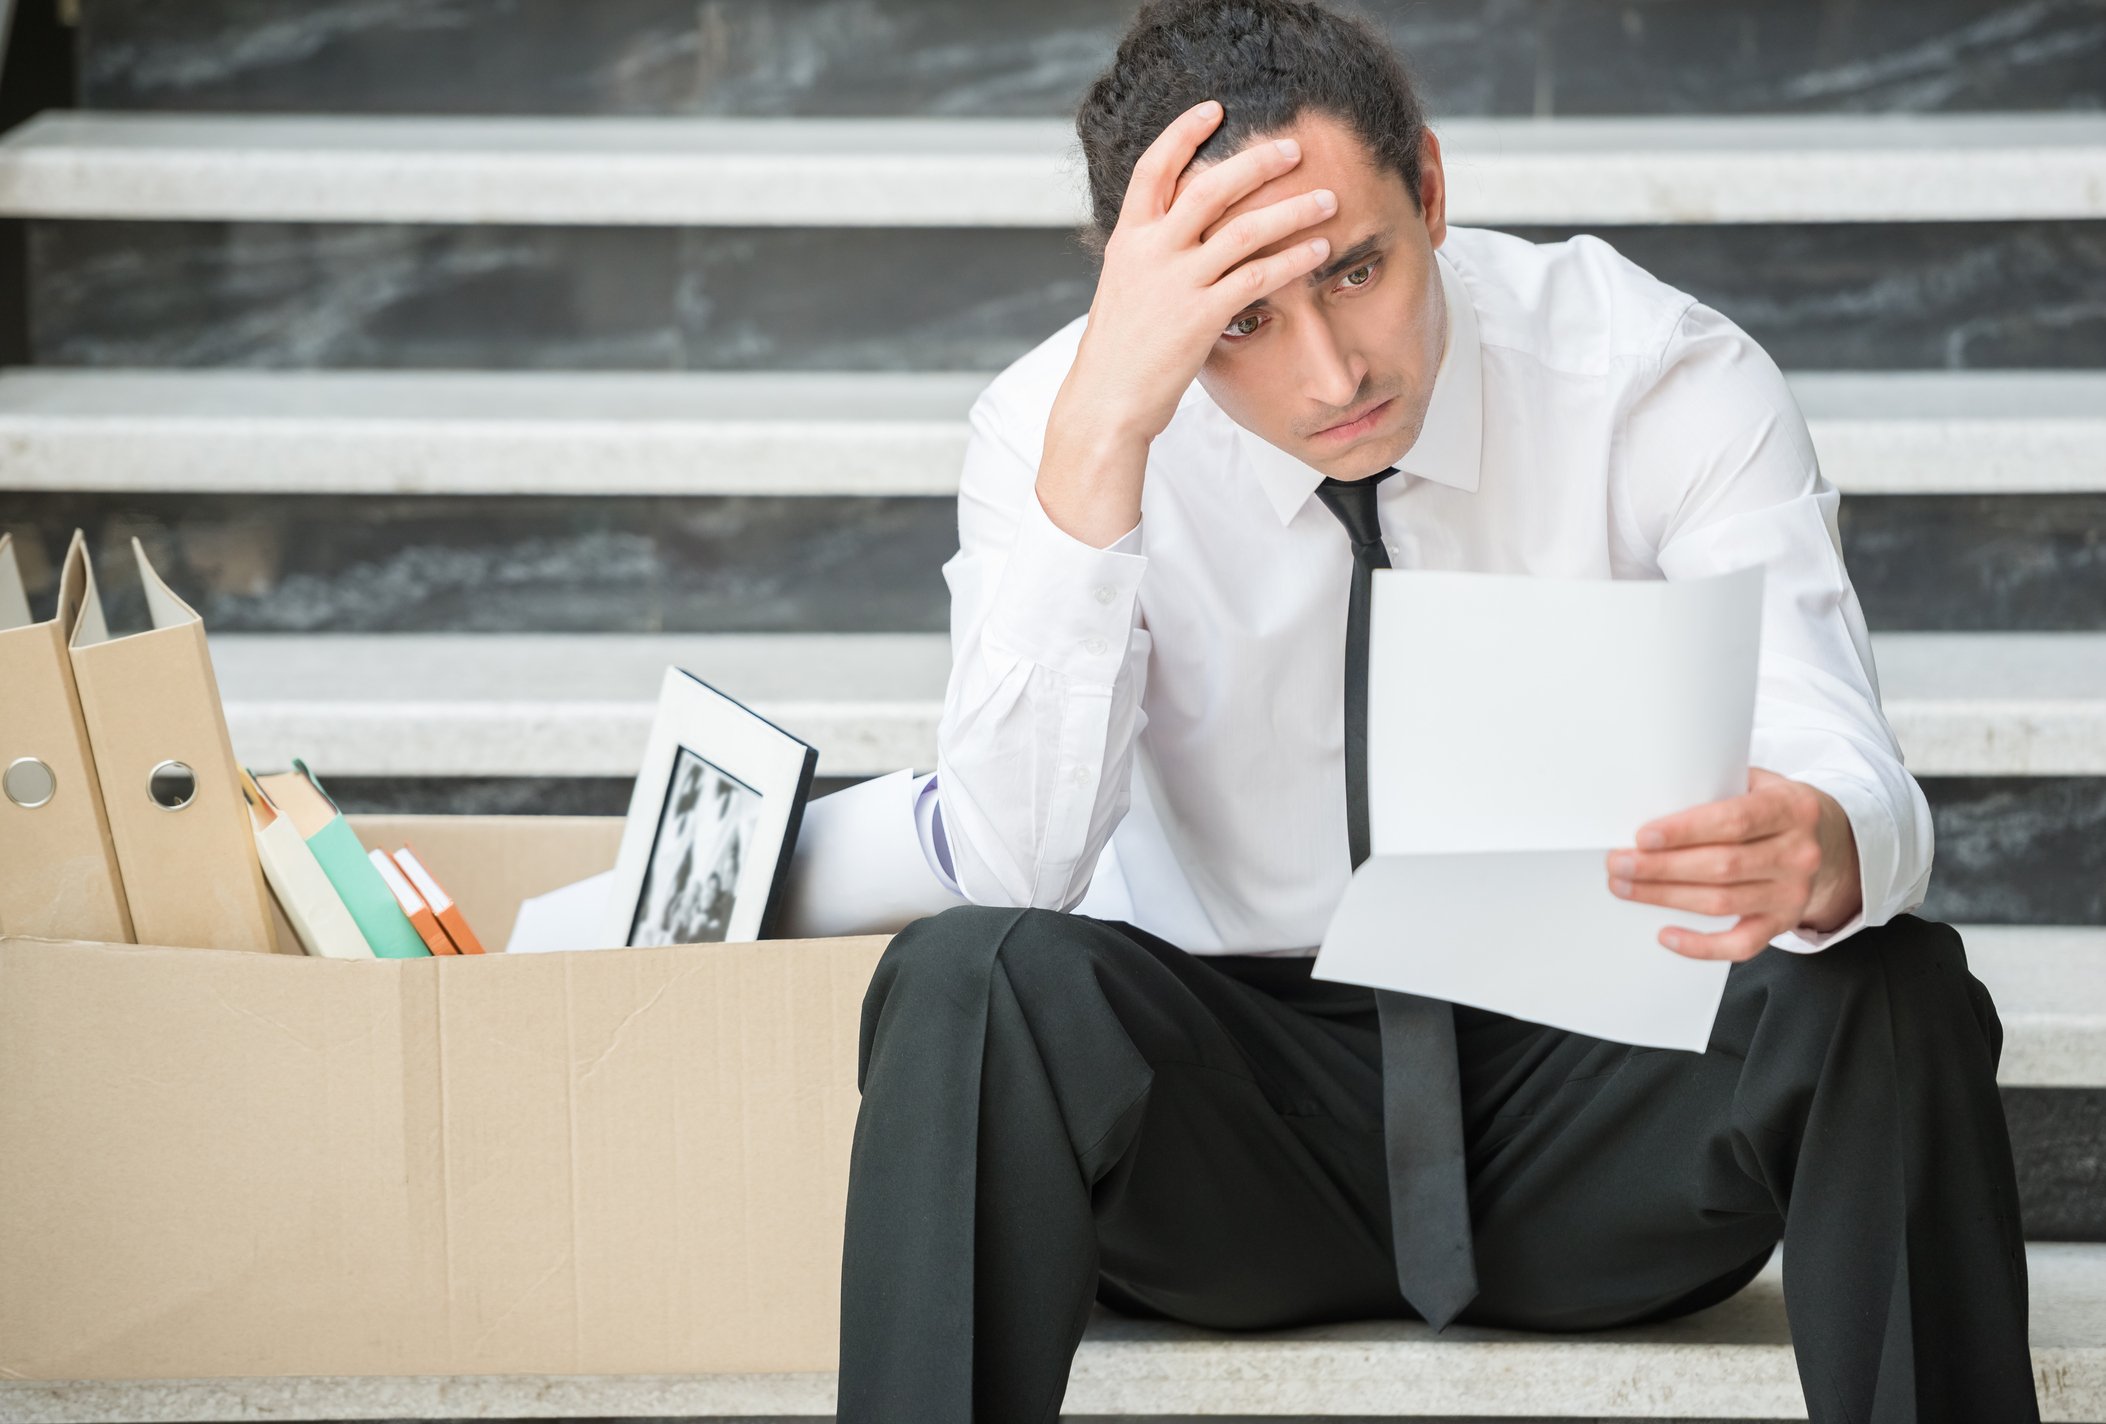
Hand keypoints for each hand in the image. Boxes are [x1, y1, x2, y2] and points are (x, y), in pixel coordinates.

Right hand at [1058, 97, 1339, 446]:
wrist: (1105, 401)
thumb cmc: (1118, 351)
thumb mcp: (1125, 288)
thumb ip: (1151, 254)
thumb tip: (1180, 231)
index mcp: (1128, 239)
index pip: (1154, 168)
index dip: (1183, 132)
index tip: (1214, 108)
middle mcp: (1151, 251)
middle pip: (1211, 186)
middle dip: (1257, 162)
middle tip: (1293, 148)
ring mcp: (1176, 282)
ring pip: (1245, 229)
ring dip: (1293, 209)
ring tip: (1328, 199)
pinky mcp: (1201, 316)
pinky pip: (1258, 277)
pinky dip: (1293, 260)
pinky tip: (1319, 250)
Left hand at [1604, 767, 1863, 961]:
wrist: (1830, 840)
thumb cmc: (1775, 807)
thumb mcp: (1760, 782)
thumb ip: (1718, 785)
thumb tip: (1653, 794)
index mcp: (1792, 808)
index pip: (1735, 821)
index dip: (1686, 830)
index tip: (1643, 836)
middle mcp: (1799, 853)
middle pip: (1722, 866)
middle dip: (1662, 867)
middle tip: (1619, 863)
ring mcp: (1793, 892)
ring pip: (1722, 903)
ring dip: (1666, 898)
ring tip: (1625, 887)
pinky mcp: (1783, 922)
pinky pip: (1741, 944)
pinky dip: (1701, 946)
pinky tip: (1666, 935)